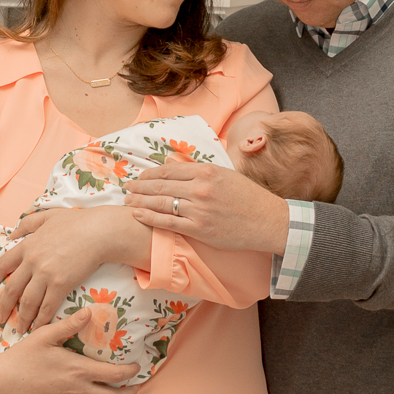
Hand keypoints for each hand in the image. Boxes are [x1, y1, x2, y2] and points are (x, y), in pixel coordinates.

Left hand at [0, 205, 147, 332]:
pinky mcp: (61, 284)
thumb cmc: (77, 222)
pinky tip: (38, 327)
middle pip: (11, 289)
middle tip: (0, 318)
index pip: (3, 265)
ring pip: (27, 302)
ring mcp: (45, 274)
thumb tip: (12, 234)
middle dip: (3, 306)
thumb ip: (28, 224)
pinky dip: (40, 319)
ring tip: (20, 328)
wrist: (99, 232)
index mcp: (27, 245)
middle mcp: (32, 261)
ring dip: (21, 318)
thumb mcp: (47, 216)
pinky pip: (46, 307)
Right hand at [0, 312, 143, 393]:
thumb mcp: (45, 335)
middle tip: (136, 387)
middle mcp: (79, 391)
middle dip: (130, 393)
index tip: (137, 367)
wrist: (0, 384)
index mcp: (79, 370)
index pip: (116, 375)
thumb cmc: (22, 357)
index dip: (131, 372)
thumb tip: (90, 311)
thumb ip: (69, 324)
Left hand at [125, 161, 290, 254]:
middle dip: (140, 186)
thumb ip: (197, 170)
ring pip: (161, 203)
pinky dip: (150, 218)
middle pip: (161, 186)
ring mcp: (198, 210)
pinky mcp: (199, 229)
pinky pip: (168, 223)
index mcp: (206, 171)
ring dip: (140, 201)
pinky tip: (138, 214)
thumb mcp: (224, 174)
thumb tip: (170, 164)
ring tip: (128, 200)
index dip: (150, 173)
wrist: (266, 221)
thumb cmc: (248, 197)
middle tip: (127, 187)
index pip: (169, 170)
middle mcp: (200, 189)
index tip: (140, 175)